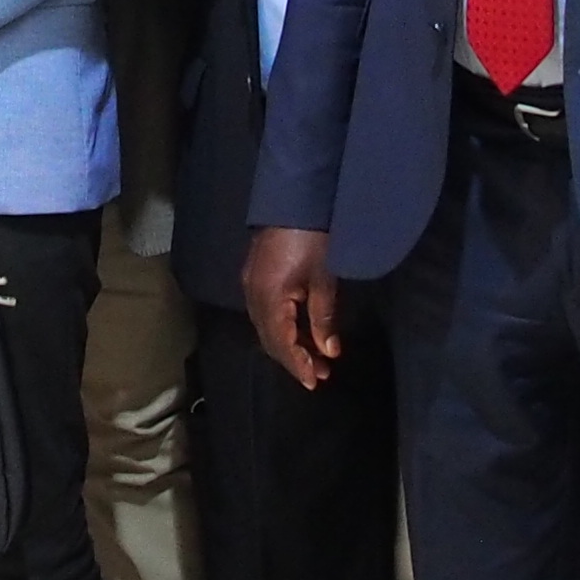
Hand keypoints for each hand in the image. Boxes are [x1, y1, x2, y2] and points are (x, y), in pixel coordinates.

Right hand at [240, 226, 341, 389]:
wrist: (296, 196)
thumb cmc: (313, 237)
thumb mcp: (324, 278)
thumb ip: (323, 318)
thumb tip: (329, 351)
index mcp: (267, 297)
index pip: (280, 343)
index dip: (297, 364)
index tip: (315, 382)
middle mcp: (252, 295)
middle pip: (270, 338)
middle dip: (294, 358)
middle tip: (321, 373)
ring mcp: (250, 284)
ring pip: (267, 327)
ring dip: (290, 343)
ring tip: (317, 357)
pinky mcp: (255, 276)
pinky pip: (266, 313)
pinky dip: (284, 327)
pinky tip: (303, 331)